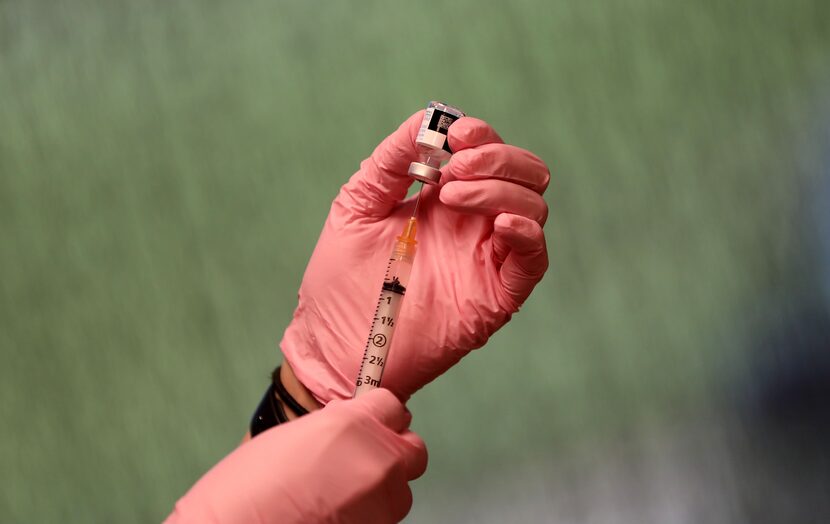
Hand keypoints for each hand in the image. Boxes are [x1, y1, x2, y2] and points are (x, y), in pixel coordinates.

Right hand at [166, 389, 426, 523]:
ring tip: (344, 493)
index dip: (380, 415)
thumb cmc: (248, 487)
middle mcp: (377, 459)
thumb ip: (335, 427)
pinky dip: (370, 512)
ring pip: (402, 486)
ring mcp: (382, 500)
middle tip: (366, 458)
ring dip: (383, 486)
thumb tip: (352, 429)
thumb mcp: (293, 435)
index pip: (393, 406)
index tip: (372, 422)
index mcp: (352, 425)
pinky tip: (339, 512)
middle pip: (413, 448)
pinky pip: (387, 514)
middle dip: (394, 450)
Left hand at [281, 110, 549, 402]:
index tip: (453, 136)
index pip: (488, 153)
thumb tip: (427, 119)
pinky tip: (499, 226)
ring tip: (453, 196)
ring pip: (533, 208)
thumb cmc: (340, 280)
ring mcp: (487, 259)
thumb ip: (392, 162)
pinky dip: (527, 234)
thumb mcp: (358, 205)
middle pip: (524, 174)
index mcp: (444, 199)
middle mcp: (474, 224)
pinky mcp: (496, 296)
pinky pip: (533, 260)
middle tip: (455, 169)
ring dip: (500, 190)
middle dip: (497, 158)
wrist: (334, 345)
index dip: (480, 135)